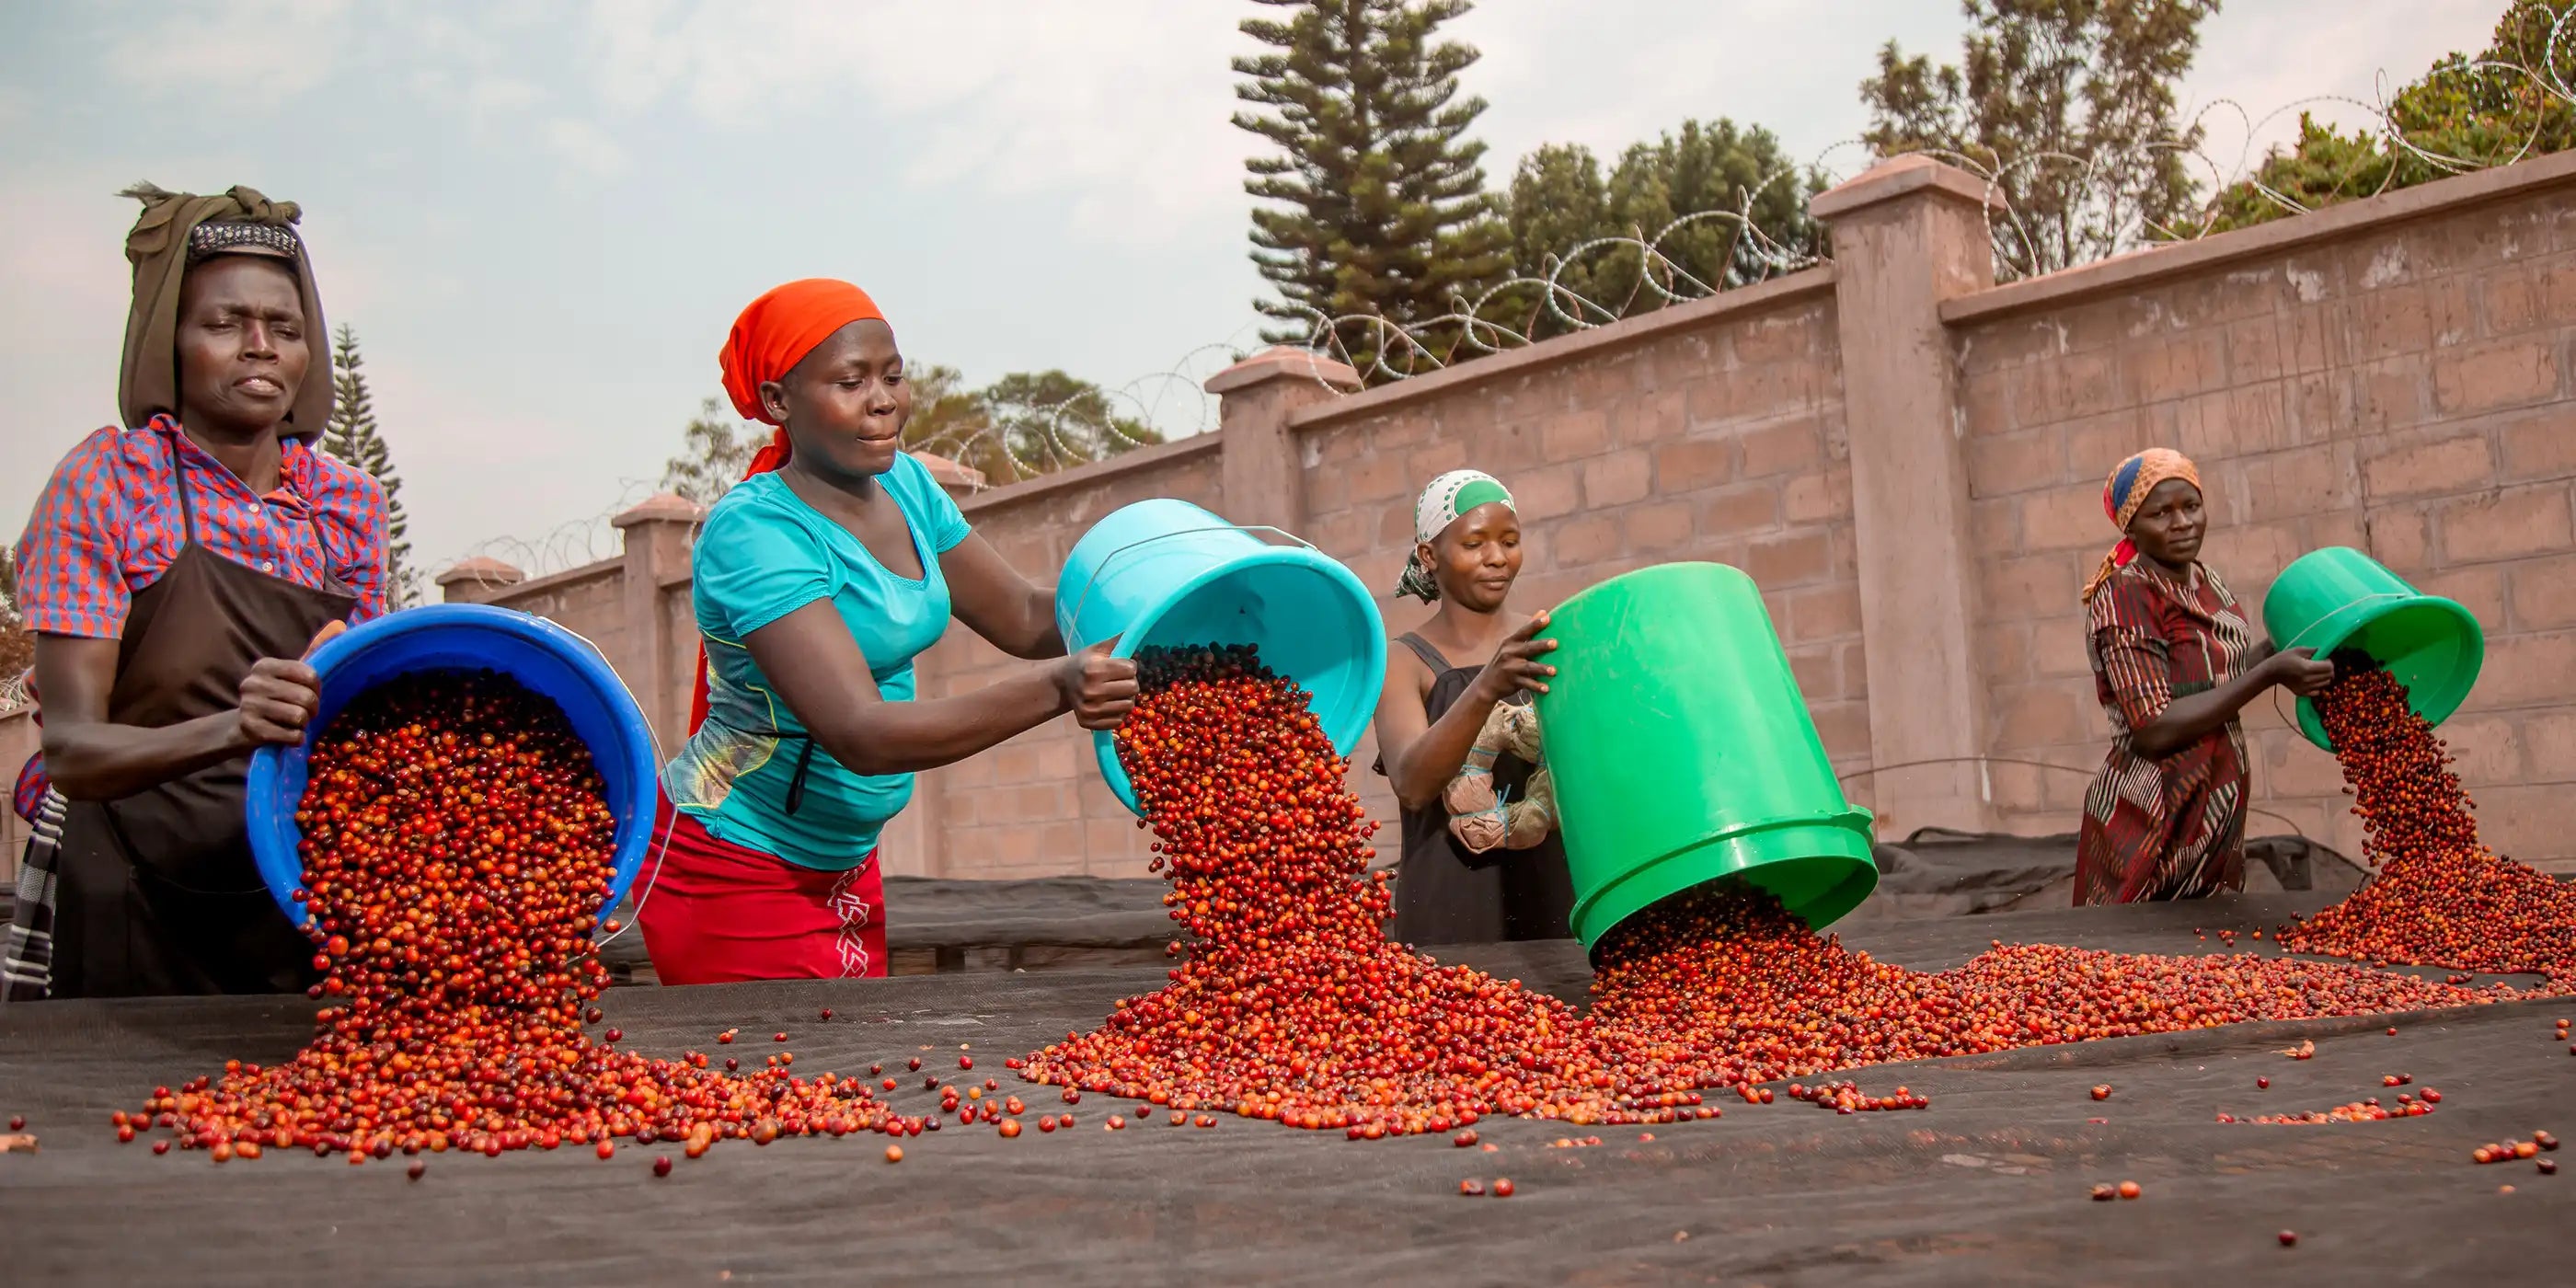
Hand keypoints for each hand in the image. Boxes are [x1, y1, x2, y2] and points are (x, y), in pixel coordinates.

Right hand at [234, 621, 343, 746]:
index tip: (310, 694)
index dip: (317, 690)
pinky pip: (291, 736)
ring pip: (299, 717)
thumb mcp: (291, 673)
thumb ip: (315, 649)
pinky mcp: (251, 729)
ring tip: (294, 723)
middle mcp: (253, 683)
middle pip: (306, 698)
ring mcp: (249, 706)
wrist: (243, 726)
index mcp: (264, 665)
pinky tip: (287, 734)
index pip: (310, 676)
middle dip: (312, 709)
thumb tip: (340, 625)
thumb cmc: (276, 696)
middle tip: (304, 713)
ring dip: (303, 725)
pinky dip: (296, 738)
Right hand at [1055, 638, 1138, 730]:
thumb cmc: (1085, 663)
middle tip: (1121, 680)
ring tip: (1116, 692)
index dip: (1130, 666)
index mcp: (1093, 670)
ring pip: (1128, 705)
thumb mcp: (1097, 649)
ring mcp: (1089, 710)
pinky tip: (1109, 704)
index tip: (1123, 666)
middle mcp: (1090, 691)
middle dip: (1130, 682)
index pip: (1131, 669)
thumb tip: (1138, 627)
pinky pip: (1119, 720)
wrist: (1062, 683)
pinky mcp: (1089, 722)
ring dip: (1126, 698)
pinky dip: (1118, 712)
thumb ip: (1118, 640)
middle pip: (1133, 688)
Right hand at [1469, 611, 1559, 703]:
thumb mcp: (1512, 644)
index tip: (1547, 618)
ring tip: (1554, 671)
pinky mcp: (1511, 681)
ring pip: (1528, 667)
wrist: (1487, 684)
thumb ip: (1528, 630)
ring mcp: (1510, 667)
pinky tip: (1546, 689)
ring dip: (1541, 669)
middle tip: (1555, 643)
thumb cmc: (1506, 660)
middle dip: (1541, 645)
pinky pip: (1526, 684)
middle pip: (1528, 648)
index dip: (1535, 624)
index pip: (1524, 631)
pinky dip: (1536, 686)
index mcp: (1511, 642)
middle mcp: (1509, 653)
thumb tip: (1543, 612)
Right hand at [2262, 646, 2336, 697]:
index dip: (2330, 662)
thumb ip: (2313, 650)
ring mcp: (2306, 688)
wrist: (2270, 673)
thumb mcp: (2297, 650)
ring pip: (2326, 683)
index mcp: (2308, 667)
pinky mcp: (2303, 693)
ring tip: (2317, 672)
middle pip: (2329, 675)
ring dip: (2324, 677)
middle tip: (2322, 665)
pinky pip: (2318, 691)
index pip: (2329, 667)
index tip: (2325, 659)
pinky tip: (2313, 680)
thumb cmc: (2283, 659)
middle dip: (2329, 669)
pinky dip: (2318, 686)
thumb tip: (2325, 650)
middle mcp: (2309, 679)